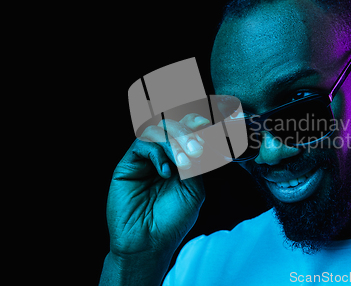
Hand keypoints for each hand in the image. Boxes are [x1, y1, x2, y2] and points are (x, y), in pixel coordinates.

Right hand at [106, 113, 209, 259]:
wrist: (149, 242)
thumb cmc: (172, 221)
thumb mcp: (194, 190)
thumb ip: (196, 164)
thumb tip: (198, 142)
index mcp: (180, 159)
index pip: (186, 131)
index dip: (195, 123)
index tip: (206, 125)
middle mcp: (162, 156)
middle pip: (172, 125)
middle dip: (187, 133)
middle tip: (196, 150)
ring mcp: (145, 159)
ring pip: (156, 130)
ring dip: (173, 141)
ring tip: (183, 162)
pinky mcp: (128, 165)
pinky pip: (142, 144)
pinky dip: (157, 152)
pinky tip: (165, 172)